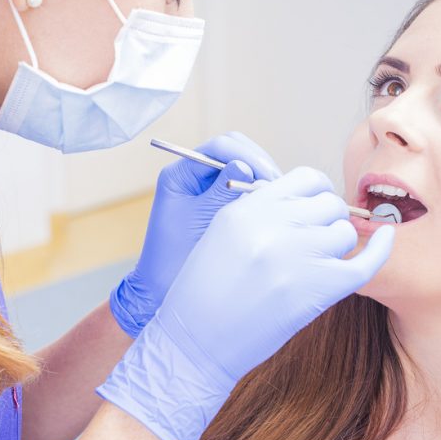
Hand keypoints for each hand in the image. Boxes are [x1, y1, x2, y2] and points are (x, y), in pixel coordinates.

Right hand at [97, 167, 394, 439]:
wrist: (194, 344)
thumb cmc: (205, 295)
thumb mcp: (221, 236)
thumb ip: (261, 214)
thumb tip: (308, 204)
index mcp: (246, 210)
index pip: (304, 178)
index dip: (314, 194)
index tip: (311, 211)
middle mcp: (272, 226)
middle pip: (328, 203)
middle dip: (327, 219)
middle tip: (316, 241)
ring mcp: (296, 257)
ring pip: (344, 232)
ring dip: (338, 244)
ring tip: (320, 263)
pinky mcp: (316, 289)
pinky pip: (365, 262)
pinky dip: (381, 250)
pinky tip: (386, 241)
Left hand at [110, 132, 280, 337]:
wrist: (162, 292)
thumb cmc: (174, 260)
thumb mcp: (201, 222)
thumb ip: (221, 192)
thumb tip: (245, 165)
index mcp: (180, 174)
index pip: (220, 147)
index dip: (248, 157)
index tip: (267, 179)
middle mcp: (193, 176)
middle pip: (235, 150)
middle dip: (259, 164)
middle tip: (278, 188)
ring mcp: (207, 190)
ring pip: (243, 167)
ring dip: (262, 179)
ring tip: (278, 200)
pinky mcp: (219, 205)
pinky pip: (244, 188)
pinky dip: (259, 194)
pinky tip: (271, 210)